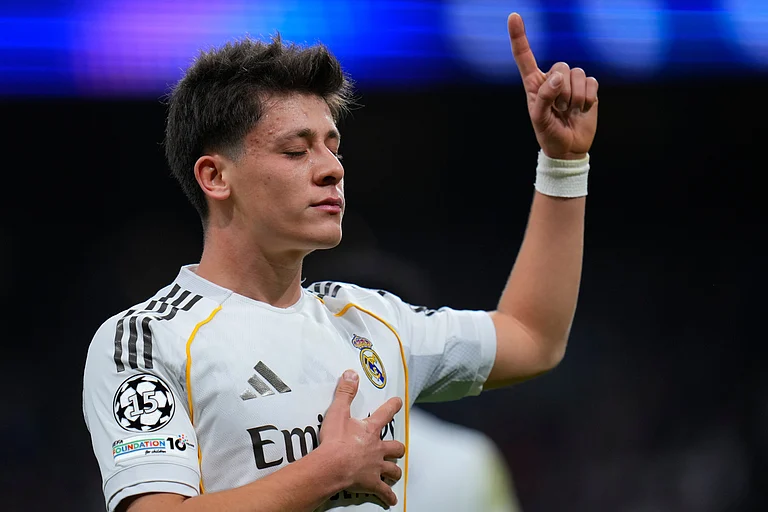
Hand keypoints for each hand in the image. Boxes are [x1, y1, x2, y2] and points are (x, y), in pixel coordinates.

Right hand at [318, 370, 405, 506]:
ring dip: (394, 470)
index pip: (385, 414)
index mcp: (370, 430)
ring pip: (393, 469)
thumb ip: (345, 393)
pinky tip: (391, 500)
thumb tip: (351, 374)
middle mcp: (377, 448)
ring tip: (394, 472)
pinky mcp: (371, 483)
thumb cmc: (335, 441)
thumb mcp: (338, 412)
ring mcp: (376, 467)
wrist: (333, 465)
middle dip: (397, 447)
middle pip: (395, 447)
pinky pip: (384, 491)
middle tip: (397, 447)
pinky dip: (388, 496)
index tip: (399, 402)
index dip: (393, 407)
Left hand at [508, 13, 598, 159]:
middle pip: (561, 66)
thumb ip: (545, 97)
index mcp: (534, 84)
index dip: (519, 36)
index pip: (524, 57)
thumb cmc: (548, 134)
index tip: (513, 16)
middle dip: (562, 91)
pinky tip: (582, 109)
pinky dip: (588, 98)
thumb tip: (559, 77)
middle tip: (559, 109)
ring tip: (570, 111)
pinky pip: (592, 82)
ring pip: (578, 74)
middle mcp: (552, 79)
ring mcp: (572, 83)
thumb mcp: (540, 119)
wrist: (568, 148)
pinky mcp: (588, 88)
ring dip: (576, 97)